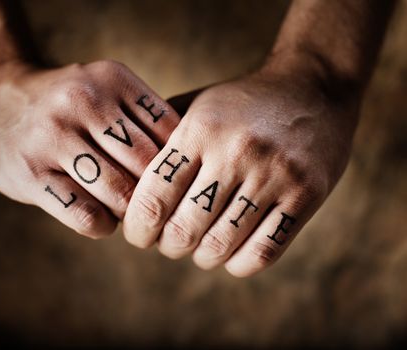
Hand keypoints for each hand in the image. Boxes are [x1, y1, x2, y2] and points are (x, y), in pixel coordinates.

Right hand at [0, 60, 179, 237]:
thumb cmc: (66, 105)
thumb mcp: (104, 89)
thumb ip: (143, 120)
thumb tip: (187, 170)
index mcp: (113, 79)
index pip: (171, 134)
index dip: (179, 165)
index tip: (177, 182)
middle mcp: (83, 102)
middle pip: (147, 166)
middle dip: (158, 194)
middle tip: (159, 206)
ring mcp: (53, 137)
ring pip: (120, 193)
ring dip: (130, 212)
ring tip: (129, 212)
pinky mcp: (31, 173)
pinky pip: (85, 214)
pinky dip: (103, 225)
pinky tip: (102, 219)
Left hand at [123, 58, 358, 276]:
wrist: (312, 88)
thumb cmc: (242, 105)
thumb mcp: (198, 105)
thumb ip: (160, 139)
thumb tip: (126, 187)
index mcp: (201, 129)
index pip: (153, 197)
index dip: (138, 228)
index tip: (139, 233)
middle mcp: (237, 151)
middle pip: (184, 229)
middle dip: (168, 246)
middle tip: (168, 241)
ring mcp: (275, 174)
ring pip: (221, 246)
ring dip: (202, 257)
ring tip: (198, 247)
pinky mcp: (307, 194)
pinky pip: (263, 253)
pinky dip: (237, 264)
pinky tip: (230, 254)